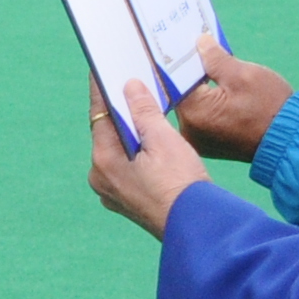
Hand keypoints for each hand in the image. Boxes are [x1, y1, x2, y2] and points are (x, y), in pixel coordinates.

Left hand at [89, 79, 205, 236]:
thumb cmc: (181, 184)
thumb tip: (129, 87)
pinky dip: (137, 153)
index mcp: (104, 161)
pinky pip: (128, 168)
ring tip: (142, 110)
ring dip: (130, 133)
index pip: (99, 115)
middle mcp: (102, 178)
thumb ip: (143, 111)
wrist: (198, 227)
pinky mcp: (129, 203)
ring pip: (119, 152)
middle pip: (108, 134)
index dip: (102, 90)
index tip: (100, 70)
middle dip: (119, 111)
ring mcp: (114, 194)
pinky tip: (151, 143)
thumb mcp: (163, 139)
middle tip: (127, 85)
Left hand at [167, 38, 291, 162]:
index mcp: (194, 112)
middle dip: (187, 72)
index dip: (178, 60)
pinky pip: (200, 116)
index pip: (173, 80)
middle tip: (191, 49)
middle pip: (180, 92)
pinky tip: (213, 86)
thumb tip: (199, 43)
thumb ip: (216, 59)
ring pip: (190, 104)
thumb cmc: (270, 107)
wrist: (291, 140)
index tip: (177, 44)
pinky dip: (205, 101)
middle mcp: (189, 130)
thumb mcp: (244, 75)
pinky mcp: (208, 143)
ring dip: (197, 86)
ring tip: (204, 65)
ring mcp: (198, 139)